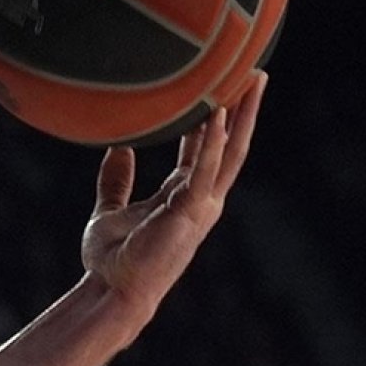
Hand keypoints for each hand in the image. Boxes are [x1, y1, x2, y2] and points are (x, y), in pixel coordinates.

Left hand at [81, 73, 267, 321]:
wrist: (110, 291)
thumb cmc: (113, 258)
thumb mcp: (110, 211)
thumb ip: (117, 181)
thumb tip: (119, 148)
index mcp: (182, 196)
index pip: (205, 149)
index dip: (214, 118)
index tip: (220, 87)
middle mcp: (199, 199)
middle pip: (230, 146)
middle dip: (244, 110)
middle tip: (255, 73)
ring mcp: (199, 207)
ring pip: (228, 153)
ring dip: (240, 117)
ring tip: (250, 82)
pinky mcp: (188, 213)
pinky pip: (204, 171)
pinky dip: (211, 143)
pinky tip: (216, 115)